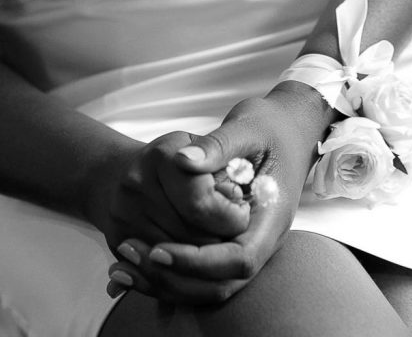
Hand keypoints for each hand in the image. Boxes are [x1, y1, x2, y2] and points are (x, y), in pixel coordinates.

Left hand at [107, 84, 336, 303]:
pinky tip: (134, 266)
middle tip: (128, 252)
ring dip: (165, 281)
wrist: (288, 128)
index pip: (239, 259)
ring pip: (208, 286)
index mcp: (271, 215)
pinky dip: (168, 274)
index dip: (197, 261)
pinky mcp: (229, 242)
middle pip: (221, 282)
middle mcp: (262, 238)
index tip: (159, 249)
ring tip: (122, 263)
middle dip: (173, 275)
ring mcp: (247, 243)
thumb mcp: (247, 128)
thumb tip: (182, 160)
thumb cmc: (270, 126)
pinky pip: (201, 274)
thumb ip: (218, 146)